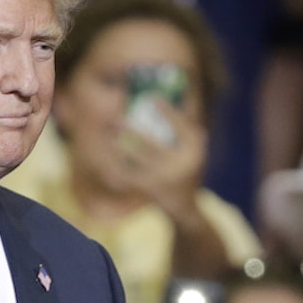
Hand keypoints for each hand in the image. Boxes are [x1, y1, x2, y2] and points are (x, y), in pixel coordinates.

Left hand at [112, 99, 207, 220]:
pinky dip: (118, 163)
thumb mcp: (191, 145)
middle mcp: (182, 163)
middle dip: (134, 132)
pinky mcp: (151, 188)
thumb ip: (181, 125)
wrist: (184, 206)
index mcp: (195, 148)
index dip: (168, 112)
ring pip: (139, 160)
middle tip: (117, 118)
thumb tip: (161, 97)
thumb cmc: (184, 165)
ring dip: (121, 147)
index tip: (152, 97)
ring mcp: (166, 177)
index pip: (182, 126)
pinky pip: (131, 173)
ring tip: (110, 134)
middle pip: (153, 146)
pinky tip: (108, 154)